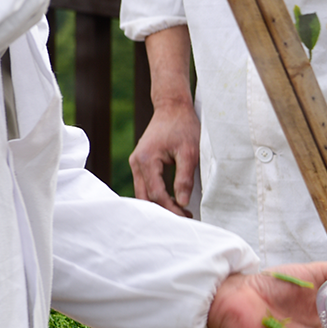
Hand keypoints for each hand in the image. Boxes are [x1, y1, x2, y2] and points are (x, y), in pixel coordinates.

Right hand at [130, 99, 199, 216]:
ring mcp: (136, 163)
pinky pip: (145, 185)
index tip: (187, 216)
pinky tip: (171, 202)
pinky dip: (156, 196)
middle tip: (184, 219)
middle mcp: (136, 163)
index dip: (172, 209)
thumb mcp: (190, 152)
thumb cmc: (183, 127)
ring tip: (180, 213)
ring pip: (143, 193)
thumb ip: (184, 178)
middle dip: (164, 211)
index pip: (157, 194)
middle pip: (146, 197)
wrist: (172, 107)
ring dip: (159, 205)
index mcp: (146, 161)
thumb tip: (182, 202)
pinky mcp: (141, 163)